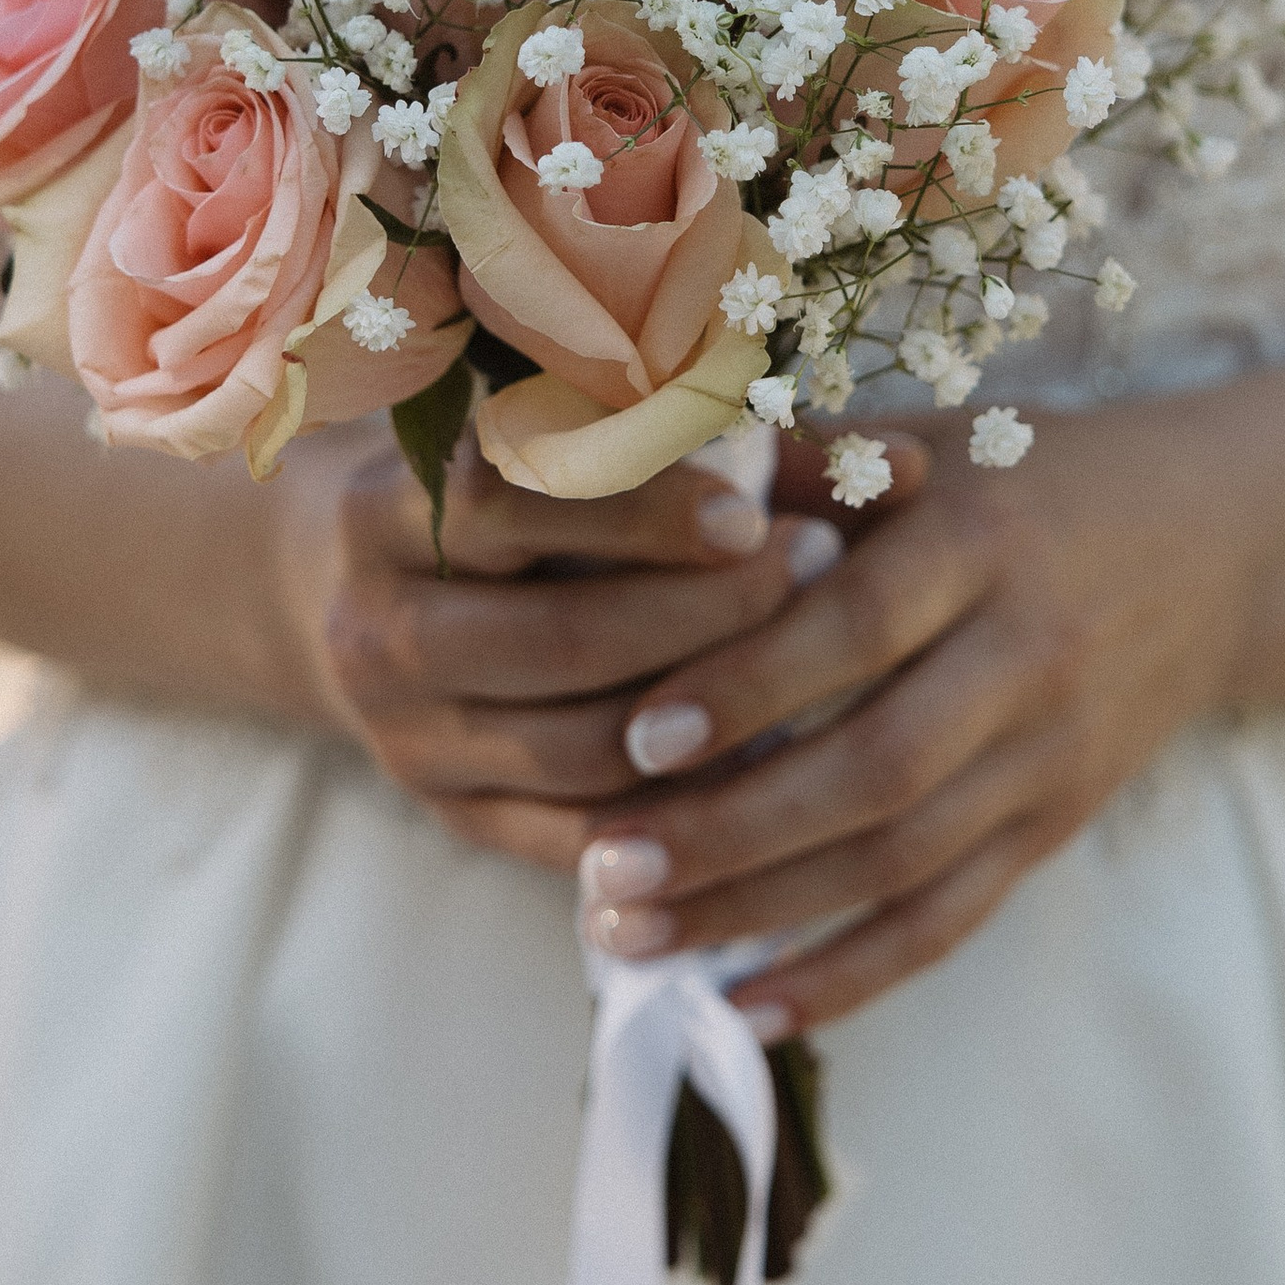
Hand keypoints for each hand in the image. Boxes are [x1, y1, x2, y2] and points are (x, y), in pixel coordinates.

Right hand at [289, 432, 848, 872]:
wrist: (379, 599)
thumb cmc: (522, 500)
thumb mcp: (577, 453)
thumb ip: (724, 449)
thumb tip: (909, 468)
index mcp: (384, 514)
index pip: (510, 506)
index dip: (642, 512)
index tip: (753, 513)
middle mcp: (376, 632)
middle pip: (565, 640)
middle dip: (708, 613)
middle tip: (820, 573)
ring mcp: (409, 742)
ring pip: (583, 749)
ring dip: (713, 715)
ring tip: (815, 671)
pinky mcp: (456, 820)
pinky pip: (584, 835)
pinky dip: (681, 804)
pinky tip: (770, 763)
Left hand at [574, 404, 1255, 1032]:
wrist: (1222, 546)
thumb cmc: (1034, 479)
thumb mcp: (933, 441)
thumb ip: (802, 463)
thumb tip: (652, 478)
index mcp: (985, 542)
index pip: (861, 625)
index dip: (750, 685)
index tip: (639, 736)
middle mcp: (1029, 657)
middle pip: (877, 769)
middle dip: (731, 830)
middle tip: (606, 866)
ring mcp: (1051, 758)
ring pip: (901, 864)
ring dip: (758, 915)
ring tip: (630, 939)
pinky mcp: (1056, 828)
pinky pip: (948, 922)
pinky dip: (846, 976)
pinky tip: (746, 1009)